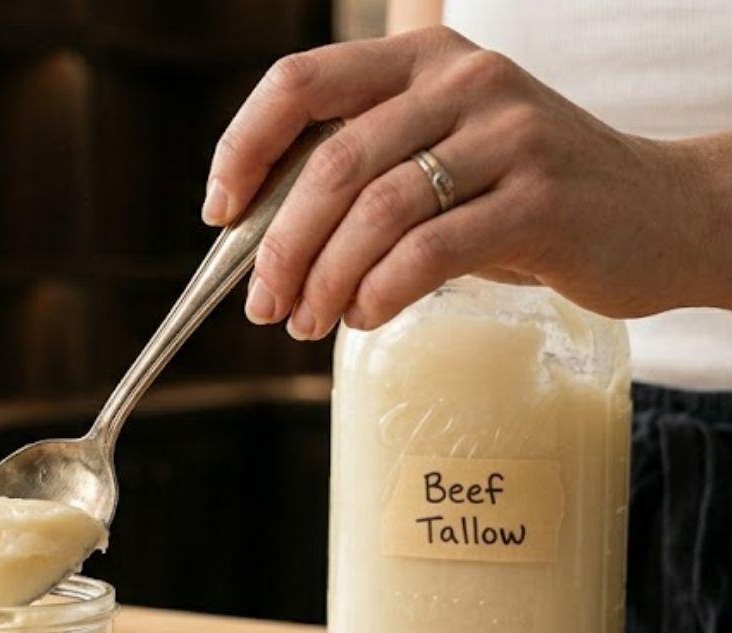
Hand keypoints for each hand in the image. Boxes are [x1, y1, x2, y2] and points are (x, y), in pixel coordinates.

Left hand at [205, 26, 716, 338]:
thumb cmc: (523, 195)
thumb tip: (257, 240)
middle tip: (265, 305)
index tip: (219, 211)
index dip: (243, 146)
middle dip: (280, 246)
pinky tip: (366, 316)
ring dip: (325, 280)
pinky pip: (429, 252)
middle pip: (330, 163)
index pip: (300, 82)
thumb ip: (362, 175)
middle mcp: (464, 80)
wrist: (660, 214)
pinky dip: (380, 292)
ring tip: (309, 323)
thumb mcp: (440, 158)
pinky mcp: (542, 199)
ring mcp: (509, 134)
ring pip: (375, 211)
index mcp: (422, 60)